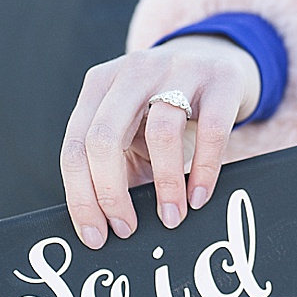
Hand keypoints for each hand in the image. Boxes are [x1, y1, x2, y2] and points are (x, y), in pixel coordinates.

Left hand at [60, 35, 261, 246]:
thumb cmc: (164, 110)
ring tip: (171, 217)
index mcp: (99, 84)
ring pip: (161, 132)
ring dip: (164, 185)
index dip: (81, 196)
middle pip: (104, 137)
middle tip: (126, 230)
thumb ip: (115, 164)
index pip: (75, 144)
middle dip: (110, 193)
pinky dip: (204, 170)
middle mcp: (132, 71)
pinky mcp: (221, 78)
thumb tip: (104, 226)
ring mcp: (177, 69)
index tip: (95, 235)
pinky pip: (212, 130)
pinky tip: (199, 197)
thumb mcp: (131, 129)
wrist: (218, 60)